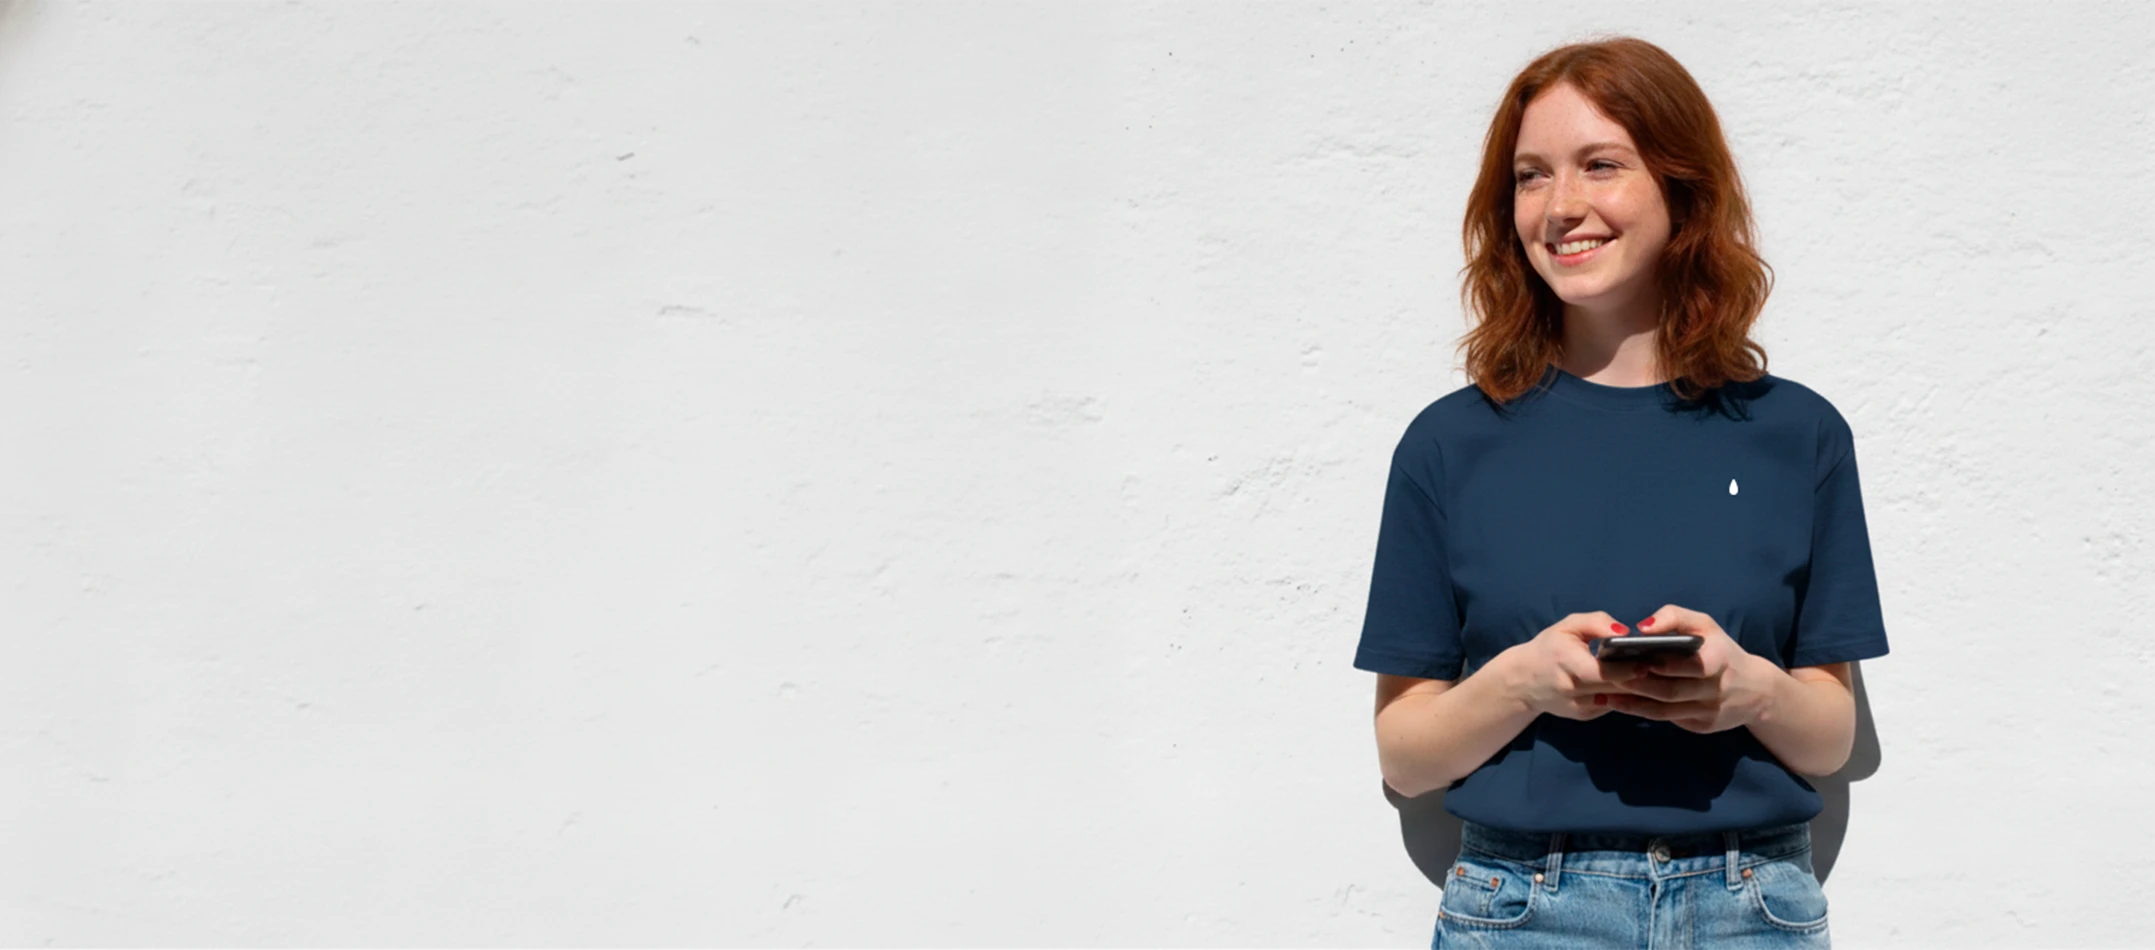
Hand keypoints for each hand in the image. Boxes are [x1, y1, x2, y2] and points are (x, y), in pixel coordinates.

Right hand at [1493, 611, 1659, 720]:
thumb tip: (1625, 632)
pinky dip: (1627, 697)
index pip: (1603, 672)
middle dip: (1640, 679)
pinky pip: (1612, 705)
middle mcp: (1571, 690)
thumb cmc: (1549, 647)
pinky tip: (1641, 685)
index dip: (1629, 668)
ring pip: (1618, 700)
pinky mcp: (1584, 716)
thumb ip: (1596, 622)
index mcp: (1566, 663)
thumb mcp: (1567, 626)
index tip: (1652, 659)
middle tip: (1664, 667)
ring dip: (1638, 690)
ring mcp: (1578, 707)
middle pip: (1615, 688)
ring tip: (1658, 676)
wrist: (1522, 681)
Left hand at [1602, 604, 1776, 732]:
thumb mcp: (1706, 626)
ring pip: (1666, 710)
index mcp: (1720, 659)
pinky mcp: (1704, 726)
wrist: (1756, 690)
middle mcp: (1718, 688)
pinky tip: (1620, 705)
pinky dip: (1643, 713)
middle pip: (1672, 691)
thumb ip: (1675, 617)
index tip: (1636, 659)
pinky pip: (1669, 720)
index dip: (1664, 666)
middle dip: (1638, 685)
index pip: (1693, 665)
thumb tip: (1643, 627)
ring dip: (1633, 703)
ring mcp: (1711, 711)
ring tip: (1606, 693)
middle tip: (1609, 677)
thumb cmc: (1721, 650)